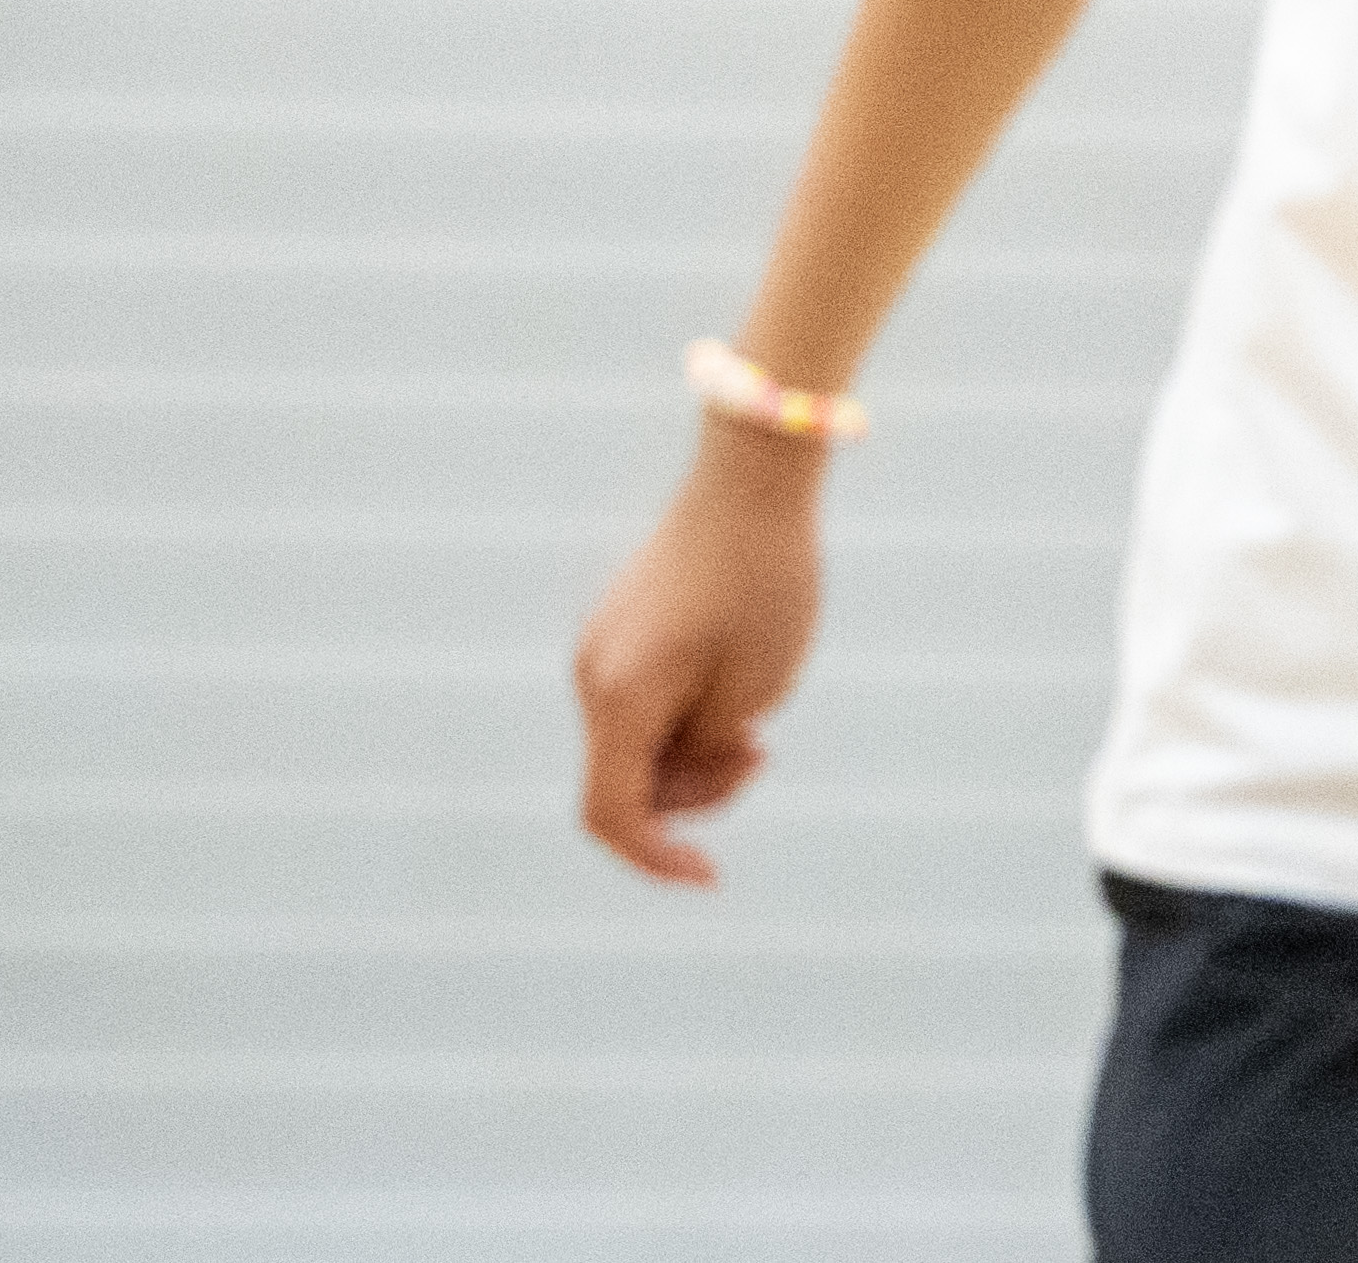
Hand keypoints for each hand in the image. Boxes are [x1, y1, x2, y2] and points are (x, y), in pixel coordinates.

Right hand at [570, 427, 825, 884]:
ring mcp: (602, 647)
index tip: (711, 878)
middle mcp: (593, 675)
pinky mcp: (622, 626)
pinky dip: (685, 714)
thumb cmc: (764, 581)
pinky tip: (736, 688)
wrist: (752, 479)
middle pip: (627, 780)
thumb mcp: (754, 687)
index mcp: (619, 698)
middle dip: (694, 791)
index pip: (613, 814)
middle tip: (760, 754)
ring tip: (757, 720)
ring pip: (636, 740)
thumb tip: (681, 764)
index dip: (656, 859)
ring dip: (695, 751)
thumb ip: (708, 748)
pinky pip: (644, 699)